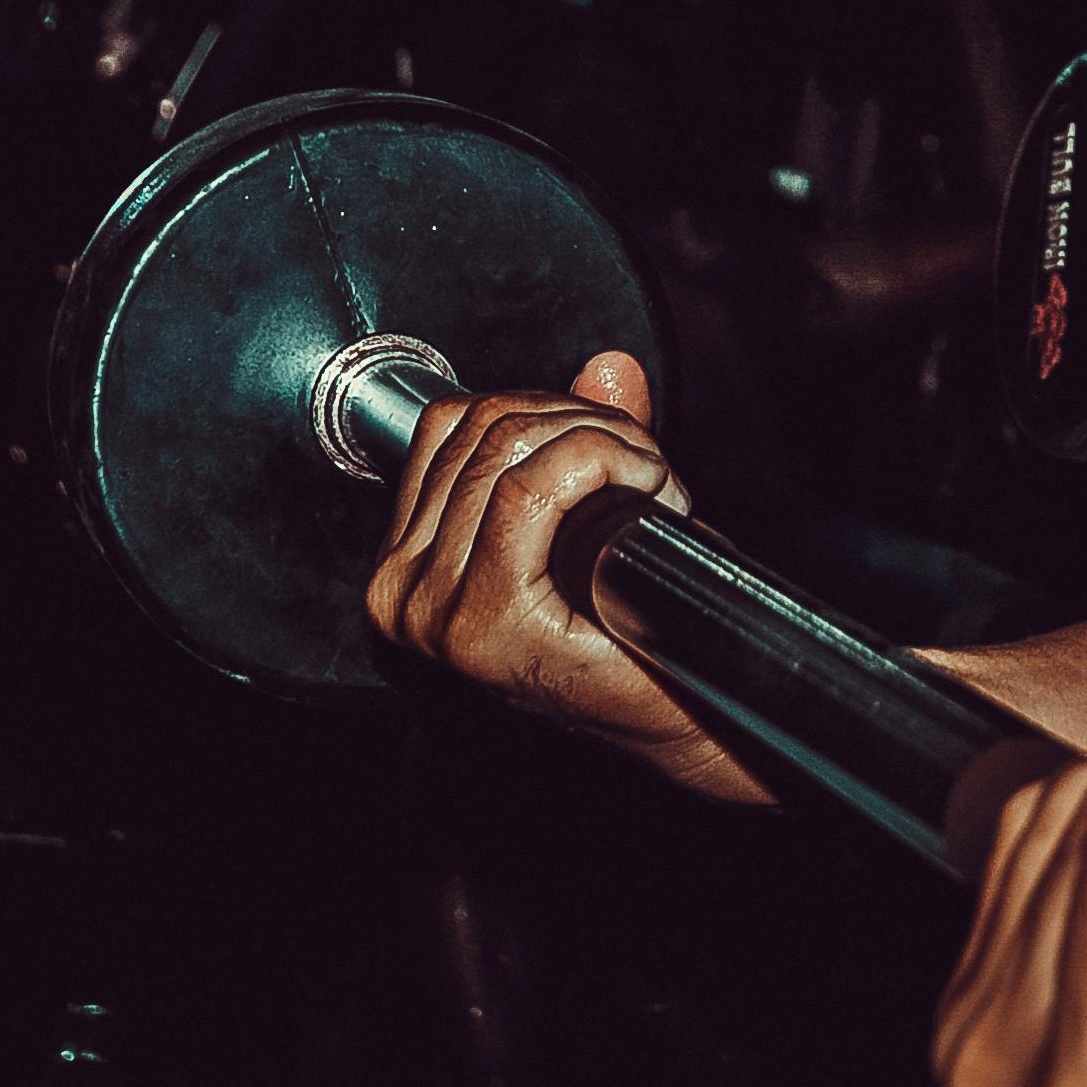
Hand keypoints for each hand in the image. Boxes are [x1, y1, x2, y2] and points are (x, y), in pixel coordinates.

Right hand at [361, 351, 768, 800]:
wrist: (685, 720)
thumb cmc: (639, 630)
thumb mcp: (601, 512)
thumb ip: (591, 434)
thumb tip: (608, 366)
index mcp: (405, 564)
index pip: (450, 424)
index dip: (547, 405)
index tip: (609, 441)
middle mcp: (401, 591)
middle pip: (485, 428)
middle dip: (584, 422)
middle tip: (643, 466)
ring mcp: (435, 614)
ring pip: (512, 448)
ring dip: (605, 443)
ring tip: (648, 484)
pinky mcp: (485, 624)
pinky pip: (533, 490)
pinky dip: (603, 464)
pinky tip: (646, 495)